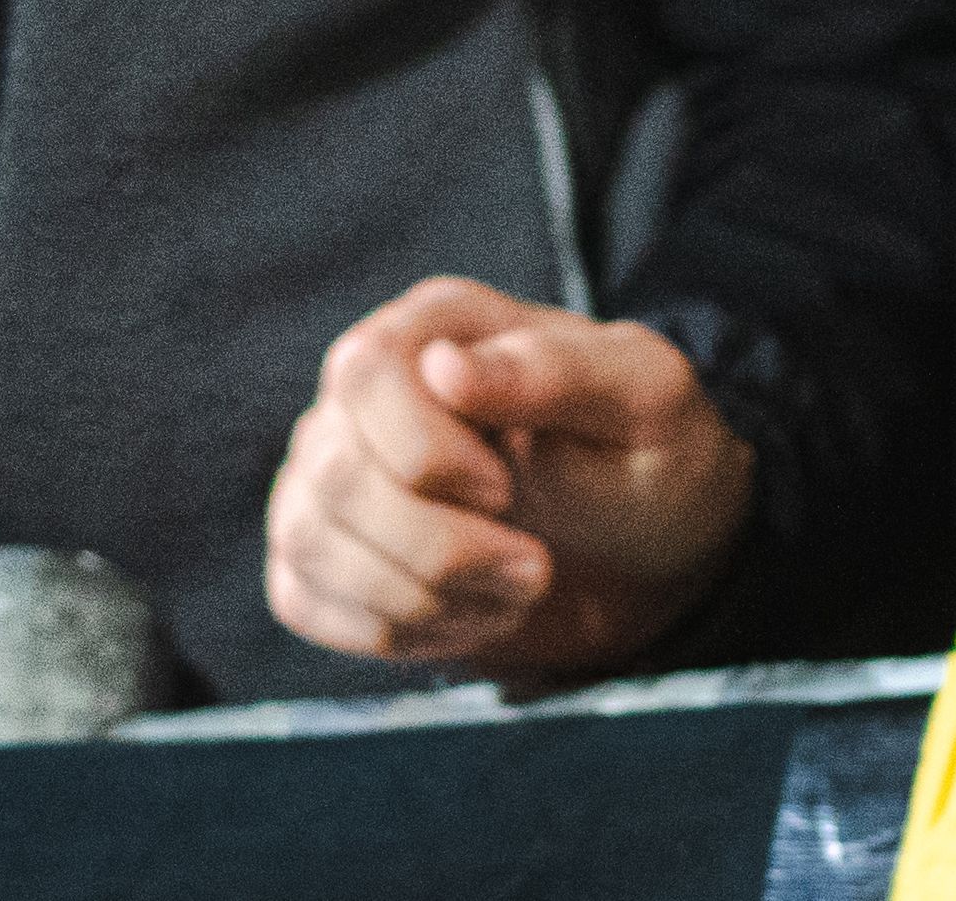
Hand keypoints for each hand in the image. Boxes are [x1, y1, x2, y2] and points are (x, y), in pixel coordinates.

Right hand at [261, 275, 754, 682]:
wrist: (654, 558)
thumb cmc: (654, 460)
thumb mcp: (644, 401)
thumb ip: (554, 371)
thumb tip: (442, 366)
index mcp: (440, 325)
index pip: (364, 372)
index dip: (425, 452)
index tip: (507, 494)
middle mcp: (369, 390)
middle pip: (334, 473)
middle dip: (438, 548)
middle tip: (534, 570)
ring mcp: (335, 471)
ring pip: (309, 540)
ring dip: (419, 597)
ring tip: (510, 595)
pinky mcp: (329, 553)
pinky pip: (300, 597)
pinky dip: (386, 630)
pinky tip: (463, 619)